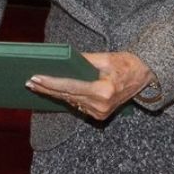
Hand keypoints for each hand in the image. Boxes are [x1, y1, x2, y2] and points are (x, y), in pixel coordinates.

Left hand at [26, 51, 154, 120]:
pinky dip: (67, 97)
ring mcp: (101, 113)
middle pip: (67, 96)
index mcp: (103, 90)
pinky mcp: (100, 115)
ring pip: (71, 101)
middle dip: (47, 89)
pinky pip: (78, 105)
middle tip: (29, 82)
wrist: (144, 76)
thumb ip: (83, 61)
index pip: (70, 86)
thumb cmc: (125, 63)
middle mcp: (101, 105)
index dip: (51, 83)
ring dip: (54, 93)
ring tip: (36, 85)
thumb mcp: (104, 58)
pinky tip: (53, 91)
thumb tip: (62, 60)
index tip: (35, 78)